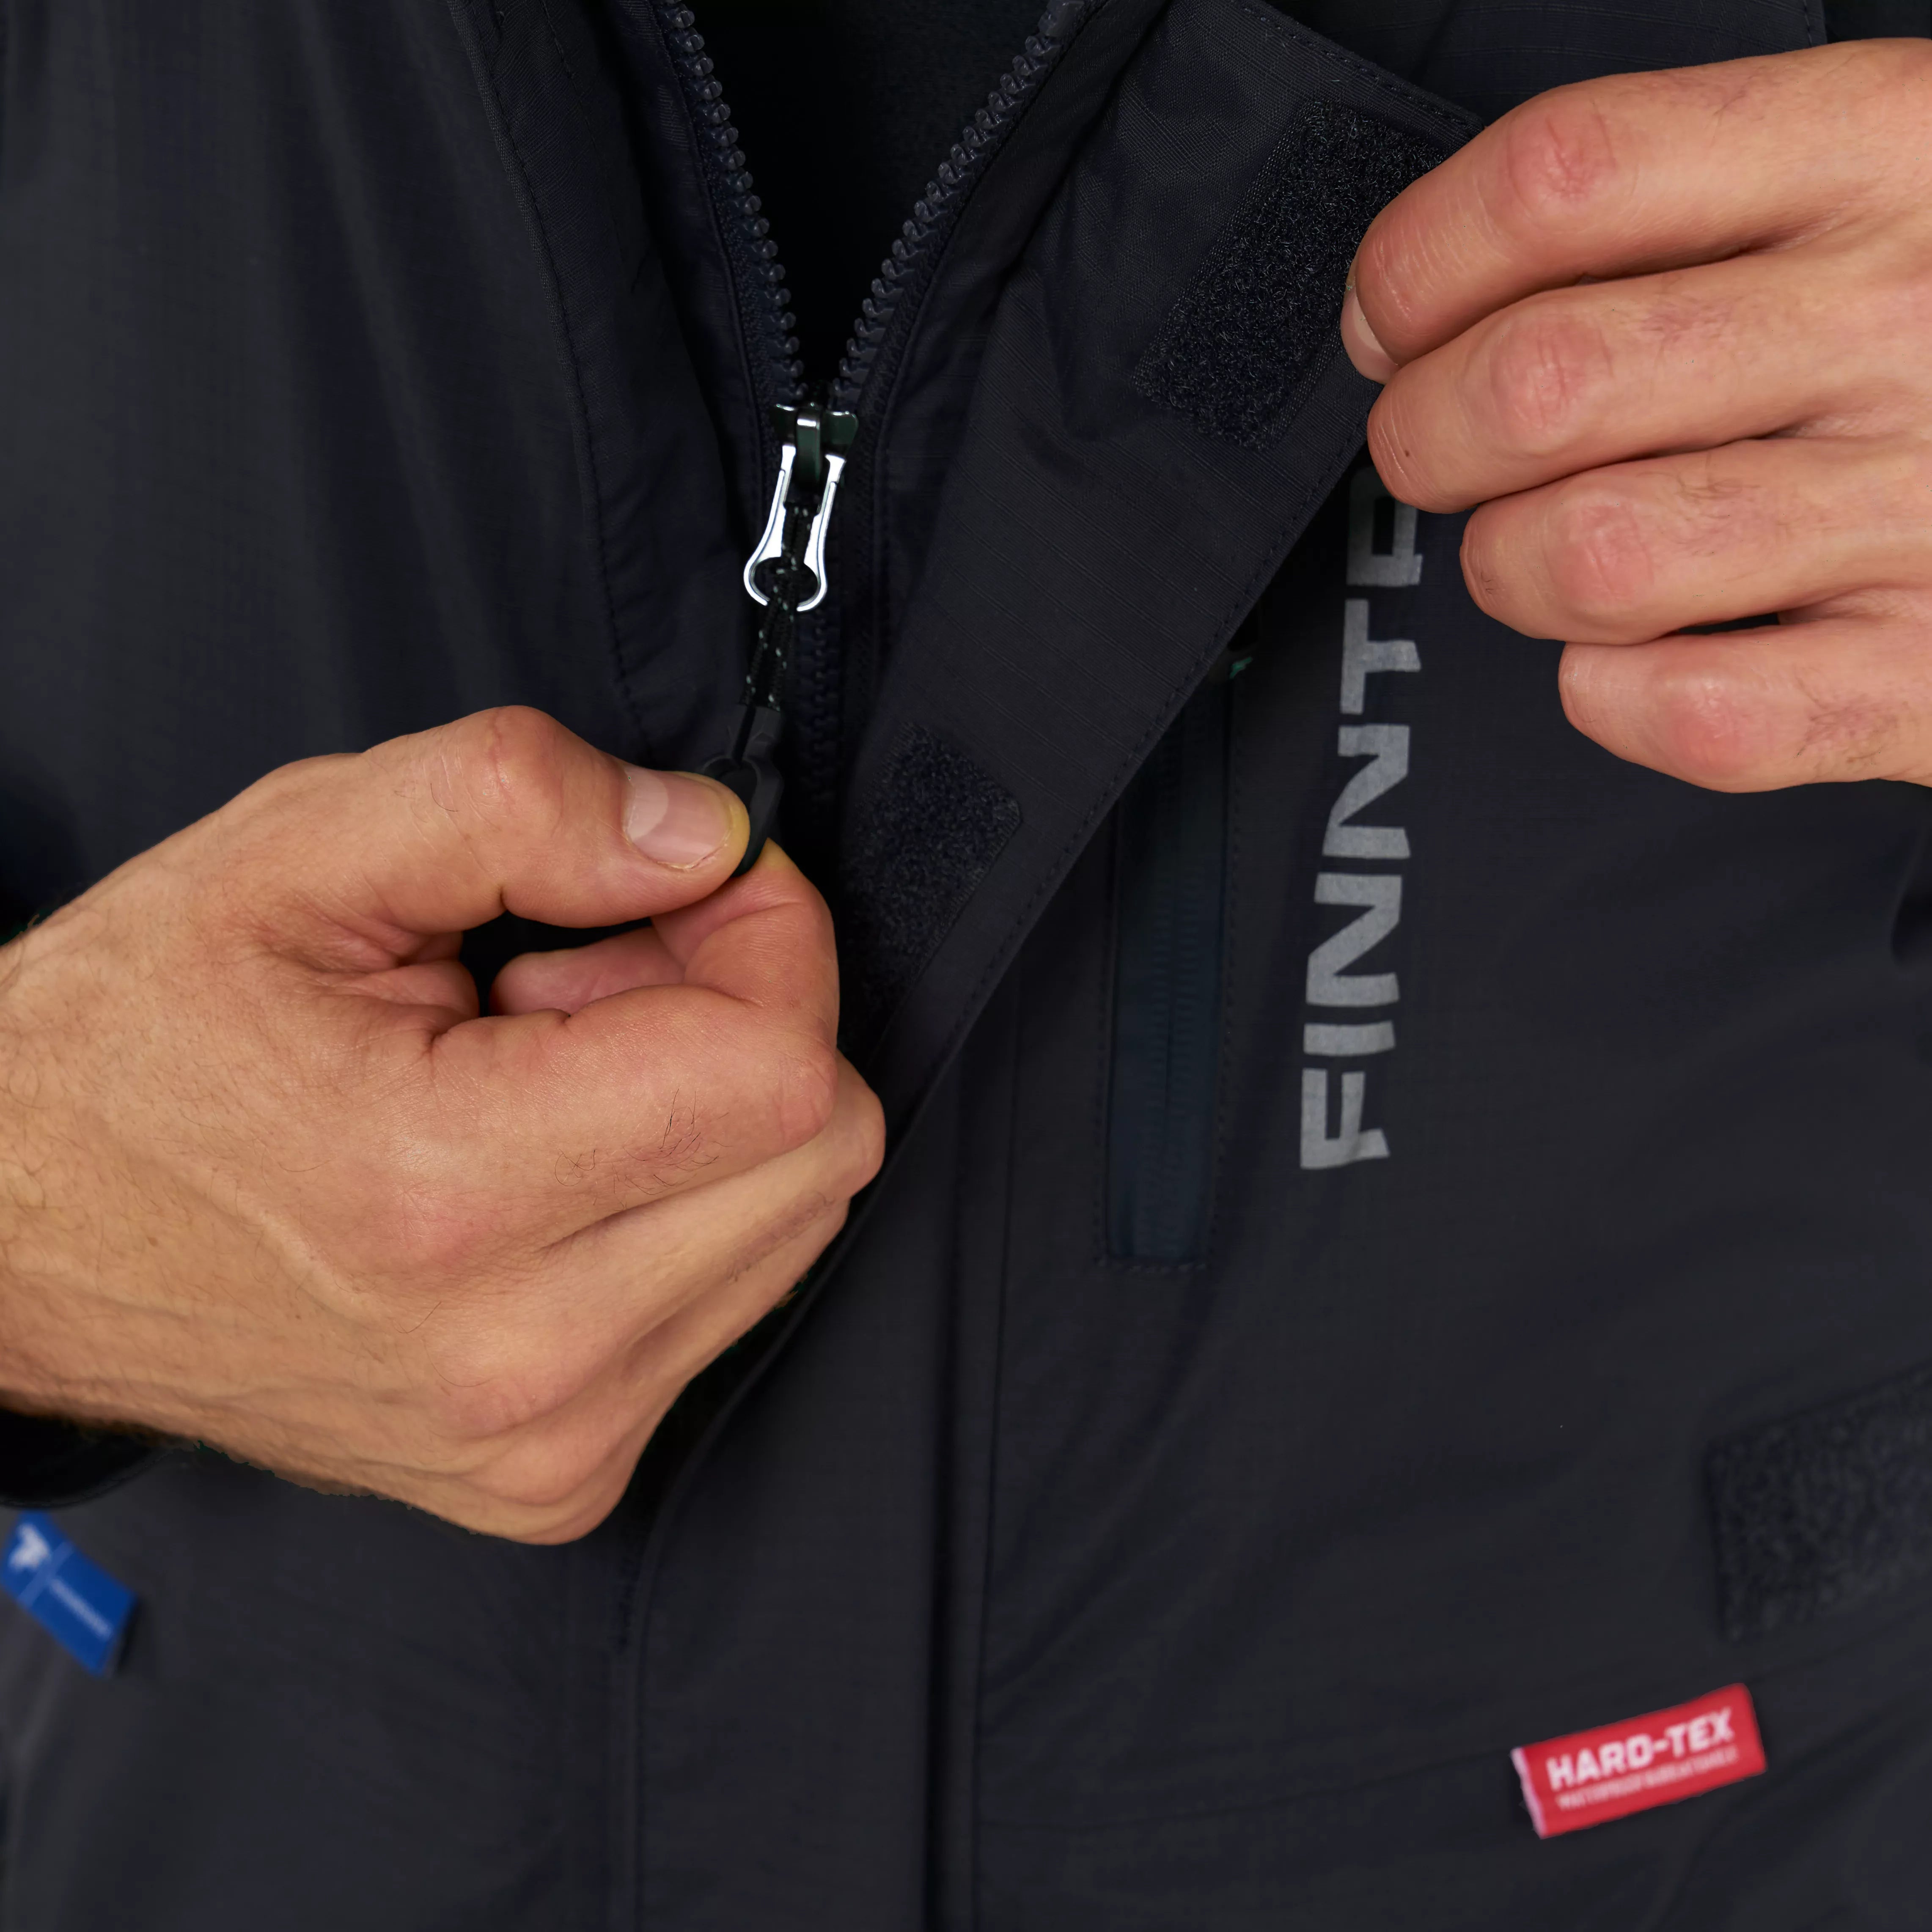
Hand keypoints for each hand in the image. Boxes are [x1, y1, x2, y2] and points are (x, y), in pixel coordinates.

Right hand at [0, 708, 882, 1540]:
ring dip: (706, 1114)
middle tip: (582, 981)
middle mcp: (522, 1358)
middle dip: (742, 1019)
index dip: (768, 937)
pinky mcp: (556, 1477)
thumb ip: (519, 804)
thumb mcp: (293, 853)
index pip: (780, 1068)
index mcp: (452, 1197)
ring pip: (792, 1222)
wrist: (16, 1244)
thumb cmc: (136, 1046)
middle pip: (820, 1151)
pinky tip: (544, 1166)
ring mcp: (548, 1442)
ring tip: (540, 1075)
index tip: (683, 886)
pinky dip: (677, 1205)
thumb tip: (709, 835)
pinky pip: (728, 1300)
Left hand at [1342, 40, 1931, 789]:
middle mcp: (1904, 322)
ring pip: (1582, 555)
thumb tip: (1422, 300)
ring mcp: (1923, 509)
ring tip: (1552, 546)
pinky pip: (1683, 710)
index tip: (1392, 317)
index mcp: (1881, 153)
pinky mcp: (1926, 675)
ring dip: (1512, 565)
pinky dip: (1612, 693)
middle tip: (1445, 450)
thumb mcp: (1866, 183)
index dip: (1418, 263)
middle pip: (1536, 383)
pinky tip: (1644, 649)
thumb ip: (1666, 210)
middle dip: (1426, 435)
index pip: (1561, 178)